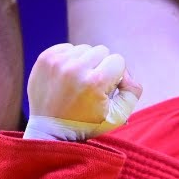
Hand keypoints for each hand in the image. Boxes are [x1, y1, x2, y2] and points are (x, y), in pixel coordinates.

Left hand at [25, 43, 141, 140]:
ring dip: (85, 62)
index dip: (116, 75)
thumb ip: (133, 92)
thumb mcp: (118, 116)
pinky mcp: (45, 59)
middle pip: (102, 51)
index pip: (118, 60)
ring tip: (77, 82)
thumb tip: (127, 75)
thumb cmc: (86, 123)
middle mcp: (76, 68)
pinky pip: (67, 48)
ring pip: (84, 49)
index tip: (106, 90)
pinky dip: (70, 59)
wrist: (49, 130)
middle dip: (101, 66)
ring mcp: (58, 62)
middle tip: (91, 86)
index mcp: (96, 81)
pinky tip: (66, 77)